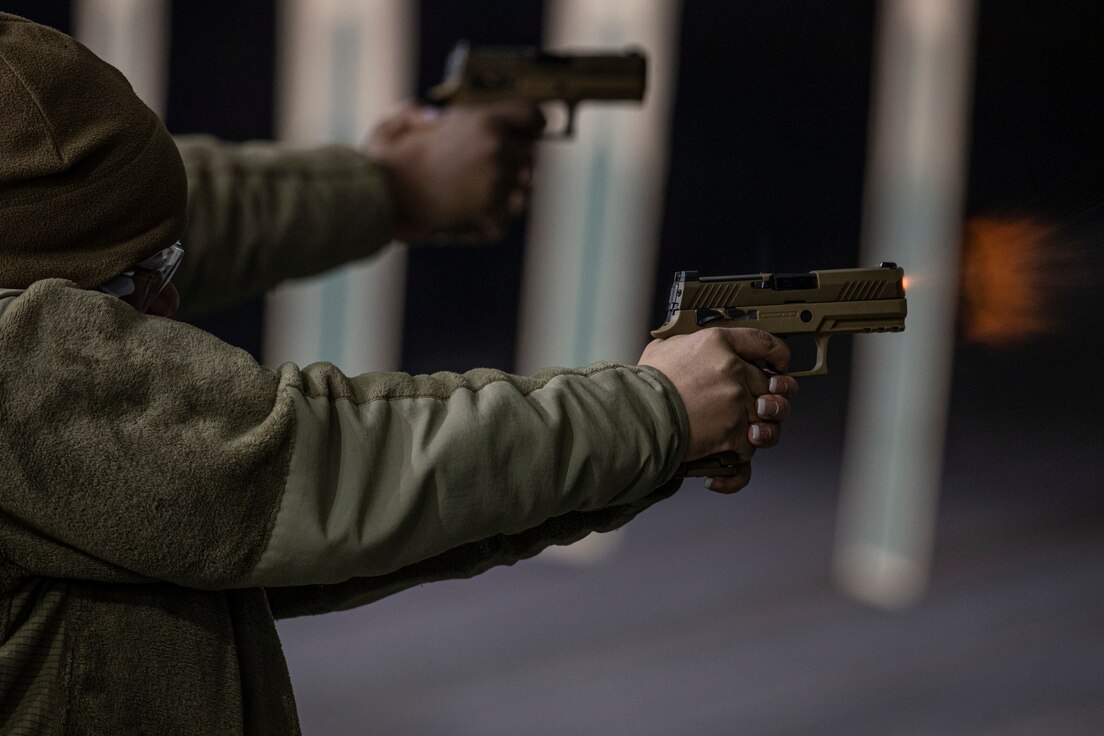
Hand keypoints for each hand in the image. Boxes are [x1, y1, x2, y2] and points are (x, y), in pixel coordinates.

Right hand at [364, 101, 543, 241]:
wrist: (381, 197)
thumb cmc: (386, 161)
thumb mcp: (400, 122)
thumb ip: (419, 114)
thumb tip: (431, 119)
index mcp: (486, 122)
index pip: (531, 116)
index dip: (532, 123)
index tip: (531, 129)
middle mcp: (498, 150)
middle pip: (529, 157)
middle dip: (514, 162)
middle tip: (489, 170)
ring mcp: (497, 185)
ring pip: (523, 191)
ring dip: (507, 193)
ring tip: (479, 195)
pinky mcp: (491, 214)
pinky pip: (505, 218)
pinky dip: (490, 220)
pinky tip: (469, 215)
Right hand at [638, 328, 797, 493]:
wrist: (637, 415)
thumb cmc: (642, 386)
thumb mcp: (663, 349)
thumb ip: (685, 345)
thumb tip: (688, 349)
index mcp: (717, 343)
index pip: (763, 341)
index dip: (777, 354)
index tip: (779, 365)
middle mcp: (733, 370)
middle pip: (772, 385)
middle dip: (773, 399)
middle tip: (763, 407)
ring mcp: (737, 402)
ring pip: (768, 419)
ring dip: (763, 430)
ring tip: (752, 434)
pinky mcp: (734, 433)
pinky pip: (749, 449)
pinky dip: (738, 460)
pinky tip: (723, 464)